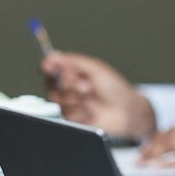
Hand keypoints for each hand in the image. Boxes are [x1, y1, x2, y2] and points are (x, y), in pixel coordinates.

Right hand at [41, 51, 155, 138]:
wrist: (126, 111)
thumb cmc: (115, 89)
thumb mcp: (96, 69)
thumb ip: (74, 61)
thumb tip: (52, 55)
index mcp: (72, 75)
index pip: (51, 70)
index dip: (48, 67)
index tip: (50, 66)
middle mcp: (68, 89)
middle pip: (52, 85)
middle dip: (70, 84)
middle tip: (87, 86)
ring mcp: (69, 105)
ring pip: (59, 100)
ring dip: (78, 98)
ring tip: (92, 98)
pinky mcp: (72, 120)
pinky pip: (67, 114)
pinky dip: (82, 111)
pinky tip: (92, 110)